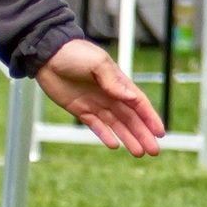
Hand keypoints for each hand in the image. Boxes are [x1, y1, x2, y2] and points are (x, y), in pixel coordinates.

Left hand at [37, 37, 166, 155]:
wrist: (47, 55)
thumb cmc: (74, 53)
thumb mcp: (97, 62)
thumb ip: (113, 82)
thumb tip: (133, 98)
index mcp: (118, 82)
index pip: (138, 103)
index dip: (150, 118)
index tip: (159, 133)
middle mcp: (110, 94)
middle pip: (130, 118)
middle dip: (143, 134)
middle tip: (153, 151)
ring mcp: (95, 103)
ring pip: (116, 125)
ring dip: (128, 138)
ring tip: (139, 153)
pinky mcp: (80, 109)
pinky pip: (96, 126)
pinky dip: (105, 135)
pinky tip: (114, 145)